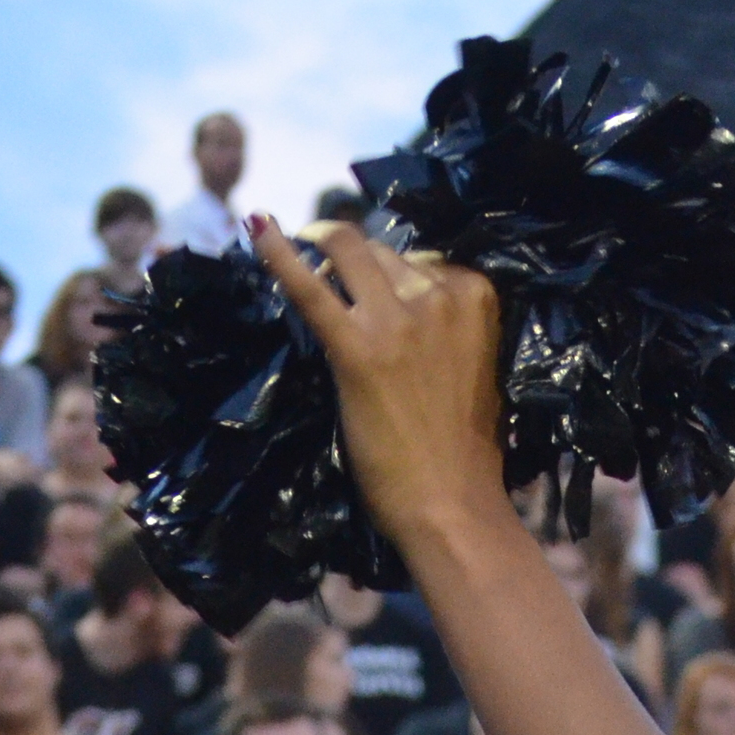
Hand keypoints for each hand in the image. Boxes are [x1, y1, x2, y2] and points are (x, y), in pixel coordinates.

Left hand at [254, 218, 505, 559]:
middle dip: (356, 264)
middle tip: (337, 286)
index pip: (425, 256)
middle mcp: (439, 296)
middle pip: (383, 249)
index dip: (395, 274)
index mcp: (477, 298)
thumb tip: (404, 303)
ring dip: (327, 259)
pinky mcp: (356, 348)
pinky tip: (257, 227)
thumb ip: (447, 328)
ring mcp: (396, 319)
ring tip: (309, 273)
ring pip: (347, 250)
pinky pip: (308, 286)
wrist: (453, 508)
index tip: (380, 293)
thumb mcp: (475, 367)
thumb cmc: (468, 455)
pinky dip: (277, 252)